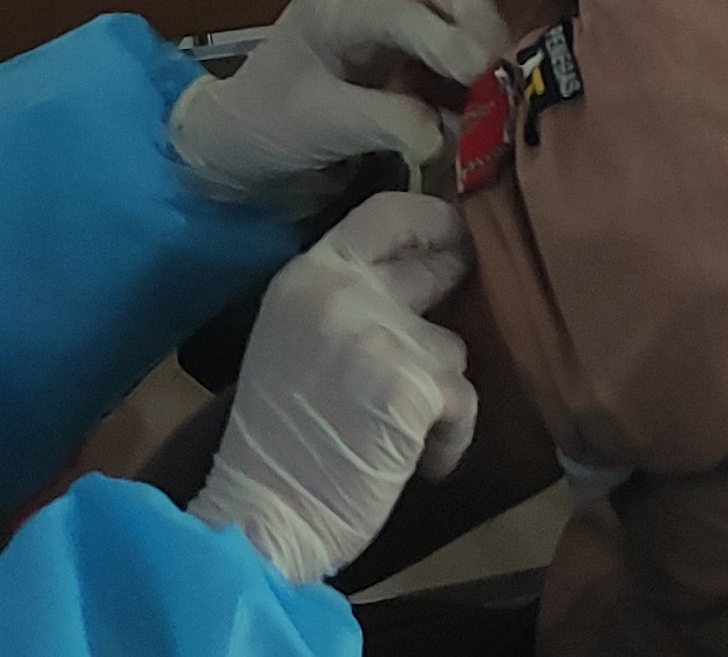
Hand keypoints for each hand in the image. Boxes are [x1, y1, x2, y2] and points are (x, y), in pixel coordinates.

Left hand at [171, 0, 508, 201]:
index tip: (478, 67)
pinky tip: (488, 93)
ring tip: (505, 81)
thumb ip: (383, 123)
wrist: (243, 135)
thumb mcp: (317, 125)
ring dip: (485, 35)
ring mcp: (392, 9)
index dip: (438, 35)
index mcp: (333, 4)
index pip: (393, 8)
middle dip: (477, 14)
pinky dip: (477, 60)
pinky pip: (454, 35)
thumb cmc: (268, 123)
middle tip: (505, 64)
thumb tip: (446, 133)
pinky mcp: (410, 40)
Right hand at [188, 193, 480, 584]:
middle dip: (457, 289)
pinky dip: (450, 439)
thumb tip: (416, 286)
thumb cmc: (277, 446)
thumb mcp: (293, 344)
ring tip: (404, 440)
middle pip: (432, 266)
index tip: (457, 233)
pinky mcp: (414, 388)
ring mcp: (382, 337)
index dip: (432, 219)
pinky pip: (463, 402)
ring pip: (452, 348)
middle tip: (457, 317)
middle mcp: (345, 292)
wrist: (264, 516)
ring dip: (440, 393)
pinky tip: (420, 467)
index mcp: (308, 277)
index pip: (384, 212)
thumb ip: (346, 307)